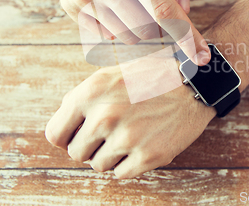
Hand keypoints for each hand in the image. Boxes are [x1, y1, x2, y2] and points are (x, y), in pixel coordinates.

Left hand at [45, 65, 215, 178]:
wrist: (194, 84)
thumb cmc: (150, 77)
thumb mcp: (111, 74)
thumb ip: (82, 99)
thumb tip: (63, 126)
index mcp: (90, 93)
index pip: (55, 134)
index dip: (65, 137)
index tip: (77, 135)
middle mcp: (105, 116)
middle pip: (76, 153)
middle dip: (89, 146)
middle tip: (109, 134)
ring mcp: (127, 138)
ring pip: (98, 165)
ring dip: (109, 155)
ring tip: (128, 136)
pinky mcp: (148, 156)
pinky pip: (120, 174)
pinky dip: (127, 164)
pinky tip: (140, 144)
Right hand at [57, 0, 209, 63]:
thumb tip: (184, 11)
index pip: (162, 10)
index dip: (185, 36)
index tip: (201, 57)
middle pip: (146, 29)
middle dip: (161, 26)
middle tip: (158, 6)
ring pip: (128, 37)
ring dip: (140, 27)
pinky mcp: (72, 7)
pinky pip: (107, 36)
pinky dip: (120, 26)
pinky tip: (116, 3)